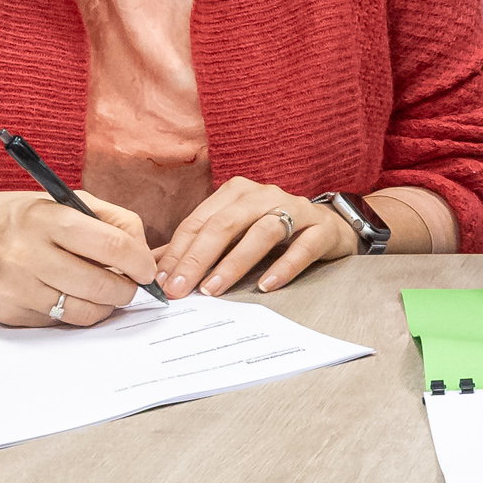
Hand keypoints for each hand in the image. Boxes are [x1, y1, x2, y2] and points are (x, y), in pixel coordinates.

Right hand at [0, 188, 161, 326]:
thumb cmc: (9, 219)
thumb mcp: (53, 200)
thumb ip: (103, 217)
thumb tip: (142, 248)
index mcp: (46, 218)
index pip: (111, 244)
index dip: (139, 261)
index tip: (146, 268)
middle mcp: (29, 254)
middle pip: (102, 284)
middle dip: (126, 289)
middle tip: (129, 285)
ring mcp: (18, 288)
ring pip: (84, 311)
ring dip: (104, 306)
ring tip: (103, 292)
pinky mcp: (9, 313)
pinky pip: (59, 322)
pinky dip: (74, 313)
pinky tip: (70, 297)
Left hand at [155, 176, 361, 298]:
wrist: (330, 227)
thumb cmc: (273, 233)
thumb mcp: (234, 234)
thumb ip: (197, 247)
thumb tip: (153, 265)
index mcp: (236, 193)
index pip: (199, 221)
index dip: (178, 252)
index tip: (163, 282)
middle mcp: (263, 195)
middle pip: (224, 224)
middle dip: (198, 258)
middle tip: (181, 290)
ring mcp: (295, 209)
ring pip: (261, 232)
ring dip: (235, 262)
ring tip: (214, 289)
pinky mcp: (321, 228)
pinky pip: (302, 247)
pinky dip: (283, 266)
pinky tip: (266, 286)